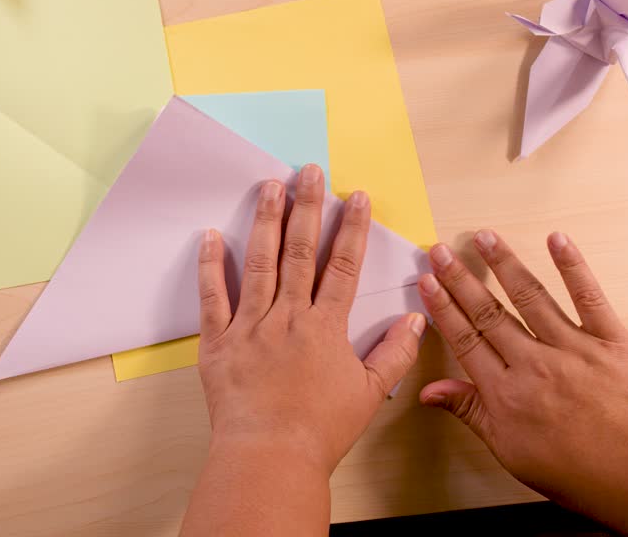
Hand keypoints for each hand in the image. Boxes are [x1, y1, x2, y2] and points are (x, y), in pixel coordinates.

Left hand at [196, 164, 426, 474]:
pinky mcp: (218, 342)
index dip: (352, 228)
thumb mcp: (368, 394)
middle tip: (310, 170)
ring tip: (270, 186)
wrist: (268, 457)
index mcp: (325, 328)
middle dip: (308, 207)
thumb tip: (417, 320)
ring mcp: (250, 327)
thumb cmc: (319, 431)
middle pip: (300, 252)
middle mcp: (287, 317)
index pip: (344, 266)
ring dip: (266, 221)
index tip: (357, 196)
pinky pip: (212, 297)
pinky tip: (211, 235)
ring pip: (259, 263)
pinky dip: (210, 265)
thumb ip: (394, 354)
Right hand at [418, 230, 627, 513]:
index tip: (427, 281)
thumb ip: (469, 412)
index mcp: (506, 393)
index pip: (465, 340)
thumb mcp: (509, 450)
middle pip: (489, 313)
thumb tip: (430, 391)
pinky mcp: (609, 341)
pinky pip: (588, 297)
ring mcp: (573, 349)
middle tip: (440, 250)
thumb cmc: (576, 470)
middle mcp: (534, 364)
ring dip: (504, 263)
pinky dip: (573, 266)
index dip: (443, 308)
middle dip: (460, 279)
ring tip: (484, 237)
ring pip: (530, 297)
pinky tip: (557, 240)